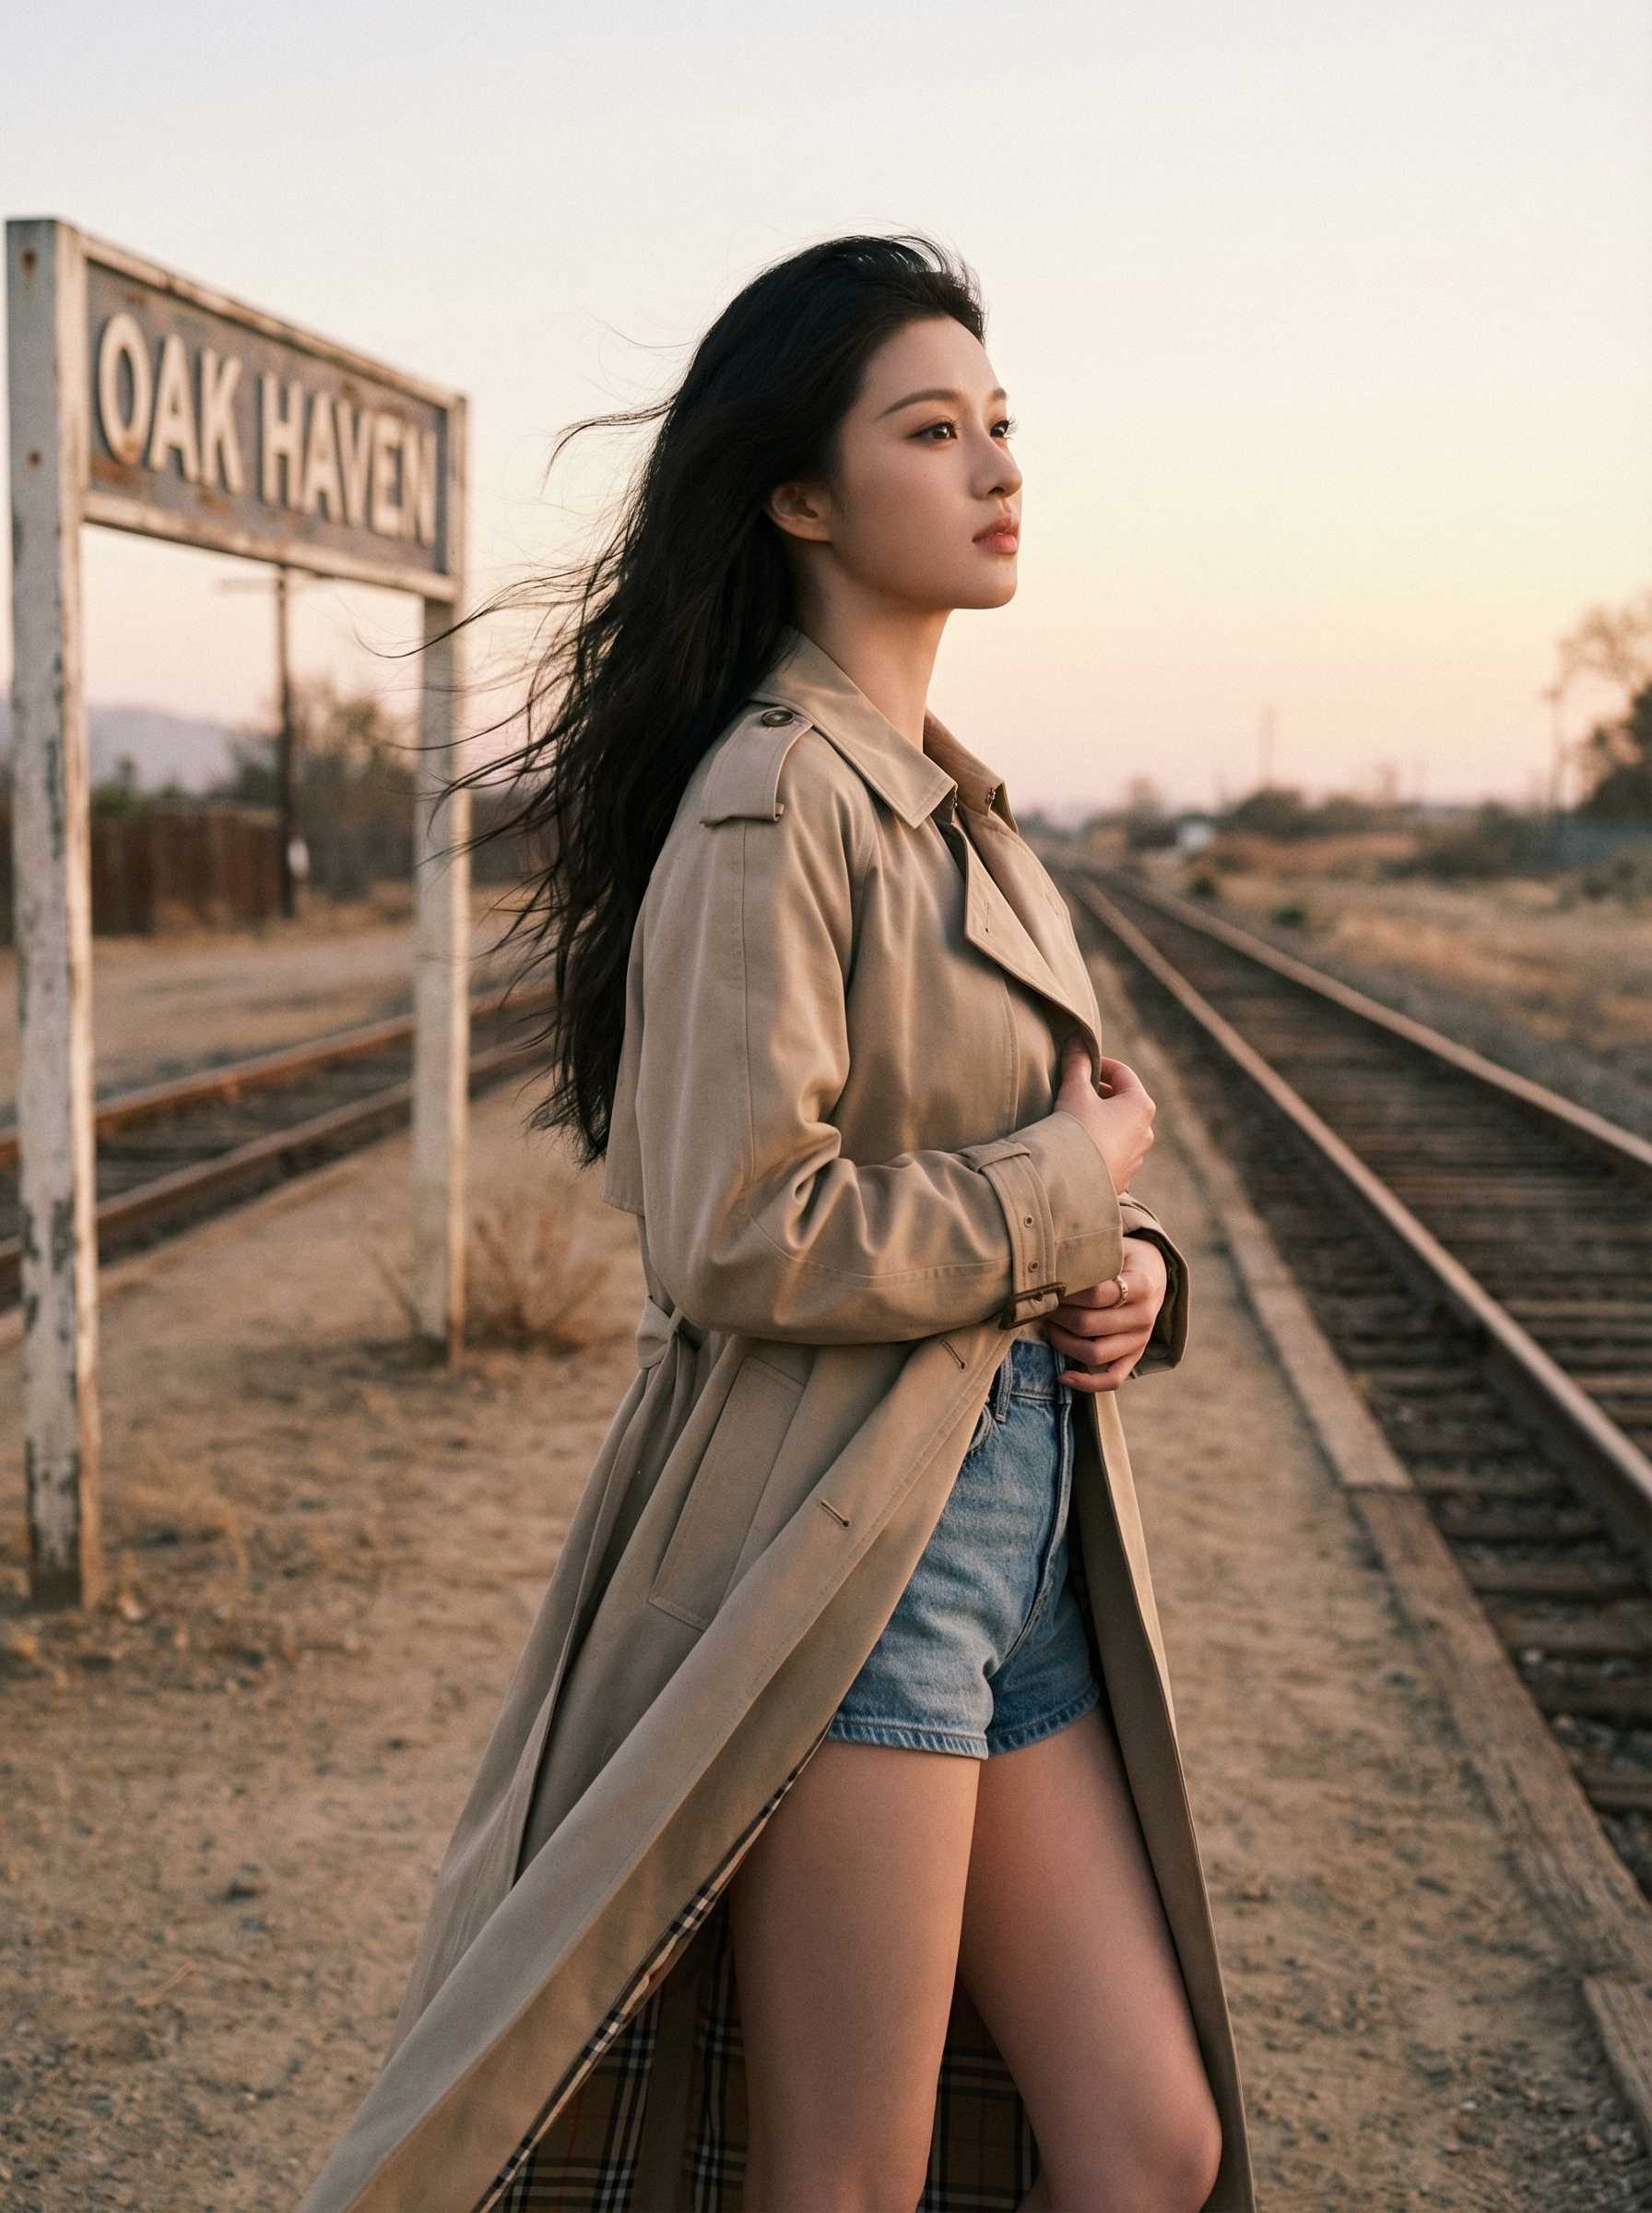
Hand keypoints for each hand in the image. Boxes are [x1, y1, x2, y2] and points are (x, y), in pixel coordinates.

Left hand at [1049, 1237, 1167, 1393]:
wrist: (1154, 1272)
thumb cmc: (1124, 1257)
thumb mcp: (1114, 1246)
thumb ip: (1089, 1255)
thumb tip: (1048, 1265)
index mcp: (1143, 1284)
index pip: (1096, 1295)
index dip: (1066, 1292)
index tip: (1049, 1285)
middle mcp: (1145, 1316)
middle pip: (1088, 1325)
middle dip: (1057, 1315)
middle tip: (1043, 1303)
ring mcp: (1141, 1340)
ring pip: (1094, 1353)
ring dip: (1062, 1342)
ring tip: (1049, 1325)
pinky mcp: (1135, 1356)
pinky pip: (1112, 1379)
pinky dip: (1086, 1383)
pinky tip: (1063, 1376)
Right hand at [1054, 1037, 1155, 1192]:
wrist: (1070, 1181)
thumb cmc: (1076, 1130)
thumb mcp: (1074, 1091)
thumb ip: (1078, 1064)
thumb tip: (1077, 1041)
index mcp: (1141, 1105)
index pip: (1122, 1073)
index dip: (1099, 1064)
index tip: (1080, 1063)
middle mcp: (1146, 1131)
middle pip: (1123, 1101)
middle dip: (1100, 1093)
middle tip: (1075, 1090)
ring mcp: (1137, 1157)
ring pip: (1119, 1129)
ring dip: (1101, 1120)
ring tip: (1075, 1120)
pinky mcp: (1124, 1177)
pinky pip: (1113, 1152)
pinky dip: (1099, 1143)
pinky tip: (1079, 1145)